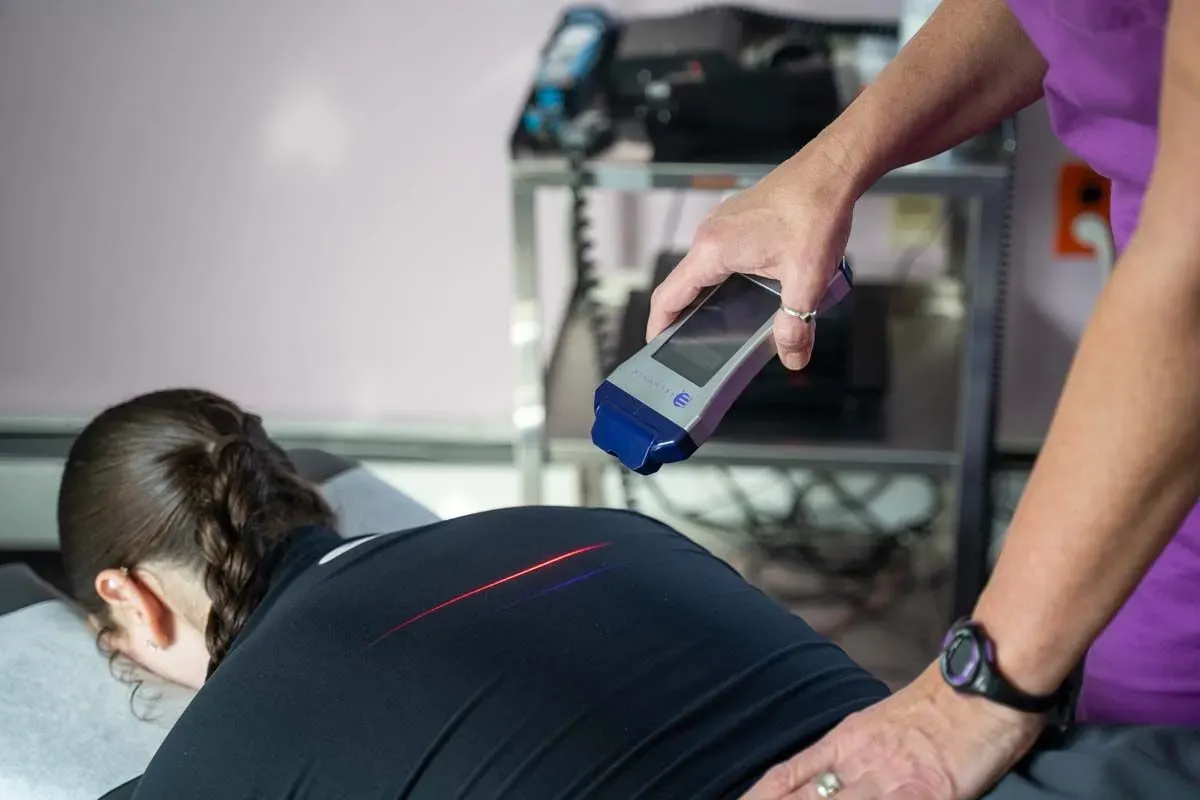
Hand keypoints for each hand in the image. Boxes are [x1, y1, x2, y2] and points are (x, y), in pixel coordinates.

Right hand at [646, 146, 858, 369]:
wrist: (830, 169)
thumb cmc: (815, 210)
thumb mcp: (807, 279)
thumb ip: (796, 324)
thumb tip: (792, 356)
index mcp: (713, 250)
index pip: (669, 296)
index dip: (658, 326)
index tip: (656, 347)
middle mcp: (709, 235)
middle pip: (683, 285)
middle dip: (685, 317)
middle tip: (693, 346)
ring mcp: (721, 224)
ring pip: (703, 270)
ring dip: (709, 297)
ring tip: (722, 325)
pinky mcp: (737, 220)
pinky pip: (719, 255)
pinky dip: (725, 278)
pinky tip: (749, 293)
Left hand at [741, 666, 1044, 799]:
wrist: (987, 680)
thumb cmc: (942, 704)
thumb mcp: (881, 725)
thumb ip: (850, 755)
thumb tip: (828, 779)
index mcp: (844, 741)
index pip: (785, 777)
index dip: (758, 798)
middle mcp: (858, 760)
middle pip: (802, 799)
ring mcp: (890, 780)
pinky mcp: (927, 794)